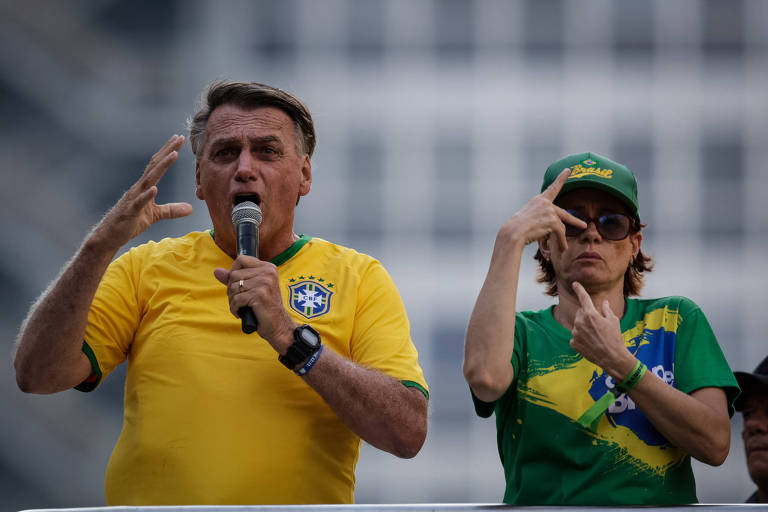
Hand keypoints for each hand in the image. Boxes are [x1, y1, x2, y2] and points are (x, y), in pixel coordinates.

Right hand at [92, 135, 192, 249]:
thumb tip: (190, 208)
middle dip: (167, 151)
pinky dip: (147, 195)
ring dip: (161, 167)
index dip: (168, 152)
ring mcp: (133, 199)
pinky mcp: (130, 212)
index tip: (179, 139)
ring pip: (149, 180)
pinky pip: (139, 203)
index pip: (157, 165)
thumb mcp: (155, 216)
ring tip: (174, 155)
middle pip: (154, 166)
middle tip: (178, 137)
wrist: (109, 236)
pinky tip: (155, 189)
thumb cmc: (130, 222)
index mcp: (144, 186)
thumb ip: (172, 210)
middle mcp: (138, 188)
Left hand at [214, 256, 295, 352]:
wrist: (278, 325)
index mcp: (268, 267)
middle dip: (232, 290)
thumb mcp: (251, 288)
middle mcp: (268, 272)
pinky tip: (241, 313)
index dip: (233, 272)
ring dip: (233, 301)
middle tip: (240, 300)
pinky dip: (235, 309)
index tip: (238, 285)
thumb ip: (234, 278)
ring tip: (242, 307)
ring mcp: (264, 283)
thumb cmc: (264, 307)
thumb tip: (216, 271)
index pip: (241, 259)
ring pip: (233, 287)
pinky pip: (236, 299)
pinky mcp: (259, 295)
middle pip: (234, 274)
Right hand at [499, 168, 586, 250]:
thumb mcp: (528, 218)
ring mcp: (549, 211)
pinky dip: (561, 242)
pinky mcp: (552, 220)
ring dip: (561, 239)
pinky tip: (563, 249)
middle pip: (563, 214)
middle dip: (574, 221)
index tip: (568, 170)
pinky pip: (560, 233)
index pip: (553, 188)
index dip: (562, 178)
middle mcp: (545, 203)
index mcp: (538, 200)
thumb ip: (541, 217)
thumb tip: (553, 226)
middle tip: (583, 225)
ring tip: (563, 248)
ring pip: (560, 227)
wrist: (513, 233)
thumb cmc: (516, 228)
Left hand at [569, 282, 634, 378]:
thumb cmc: (615, 338)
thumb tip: (604, 302)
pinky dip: (582, 338)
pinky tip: (591, 343)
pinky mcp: (573, 342)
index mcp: (590, 314)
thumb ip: (606, 309)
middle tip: (599, 325)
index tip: (575, 283)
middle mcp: (580, 322)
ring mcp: (575, 333)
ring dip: (584, 327)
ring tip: (596, 336)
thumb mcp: (613, 321)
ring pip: (578, 325)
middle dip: (588, 315)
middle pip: (581, 313)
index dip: (579, 289)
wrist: (612, 358)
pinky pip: (576, 336)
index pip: (583, 298)